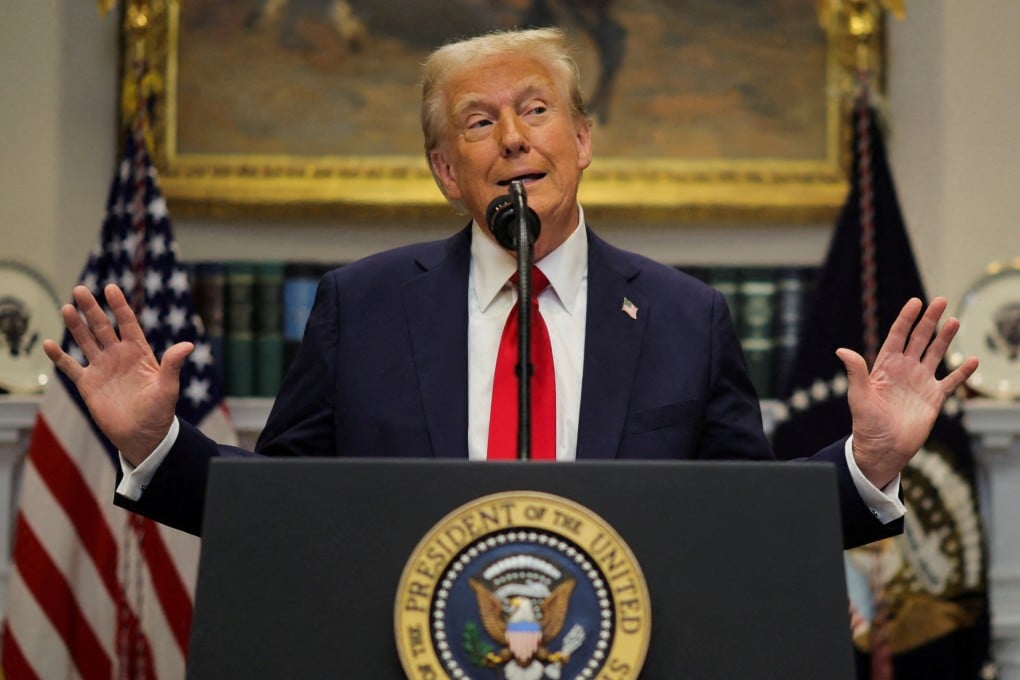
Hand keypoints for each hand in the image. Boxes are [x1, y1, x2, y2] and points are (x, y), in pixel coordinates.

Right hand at [43, 283, 192, 465]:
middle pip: (102, 327)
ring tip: (67, 308)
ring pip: (86, 341)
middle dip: (92, 309)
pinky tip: (49, 344)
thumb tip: (188, 345)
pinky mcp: (88, 384)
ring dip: (76, 325)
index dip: (119, 306)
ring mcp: (102, 368)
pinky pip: (70, 367)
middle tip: (80, 289)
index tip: (111, 288)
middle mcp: (118, 356)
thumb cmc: (160, 411)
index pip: (127, 323)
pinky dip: (59, 357)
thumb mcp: (168, 387)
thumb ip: (173, 365)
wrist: (143, 435)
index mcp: (139, 352)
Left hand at [838, 297, 977, 488]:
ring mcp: (920, 382)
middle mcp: (904, 370)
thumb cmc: (866, 423)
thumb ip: (855, 372)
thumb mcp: (858, 395)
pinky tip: (973, 360)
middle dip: (929, 320)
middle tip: (940, 300)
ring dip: (945, 338)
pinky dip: (962, 372)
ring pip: (935, 354)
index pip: (897, 336)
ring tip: (955, 321)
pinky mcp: (934, 398)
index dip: (906, 319)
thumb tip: (841, 350)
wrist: (883, 448)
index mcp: (885, 367)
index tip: (915, 302)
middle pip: (919, 339)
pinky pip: (951, 381)